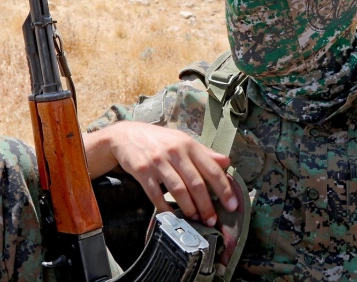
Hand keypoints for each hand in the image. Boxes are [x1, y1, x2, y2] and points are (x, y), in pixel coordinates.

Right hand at [84, 121, 237, 226]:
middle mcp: (175, 152)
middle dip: (206, 205)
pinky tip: (171, 216)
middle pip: (196, 183)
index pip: (212, 169)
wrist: (125, 136)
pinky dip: (165, 208)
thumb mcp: (182, 140)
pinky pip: (156, 195)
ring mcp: (158, 162)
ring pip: (178, 190)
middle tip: (212, 220)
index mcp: (188, 145)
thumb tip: (227, 162)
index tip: (232, 205)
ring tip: (195, 219)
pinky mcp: (142, 171)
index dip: (224, 189)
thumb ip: (204, 153)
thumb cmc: (158, 140)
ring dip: (189, 208)